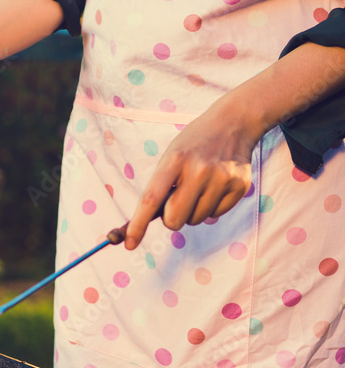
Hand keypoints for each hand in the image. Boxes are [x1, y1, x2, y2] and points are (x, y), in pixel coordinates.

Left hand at [125, 97, 256, 249]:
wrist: (233, 123)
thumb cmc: (192, 145)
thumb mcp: (171, 156)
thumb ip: (161, 187)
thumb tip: (147, 222)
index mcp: (174, 160)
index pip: (151, 199)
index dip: (137, 225)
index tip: (128, 243)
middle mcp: (198, 170)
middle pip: (174, 219)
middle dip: (171, 219)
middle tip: (177, 201)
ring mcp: (221, 178)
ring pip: (196, 220)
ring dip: (193, 211)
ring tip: (199, 186)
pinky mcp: (240, 186)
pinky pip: (216, 215)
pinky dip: (211, 207)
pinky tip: (215, 186)